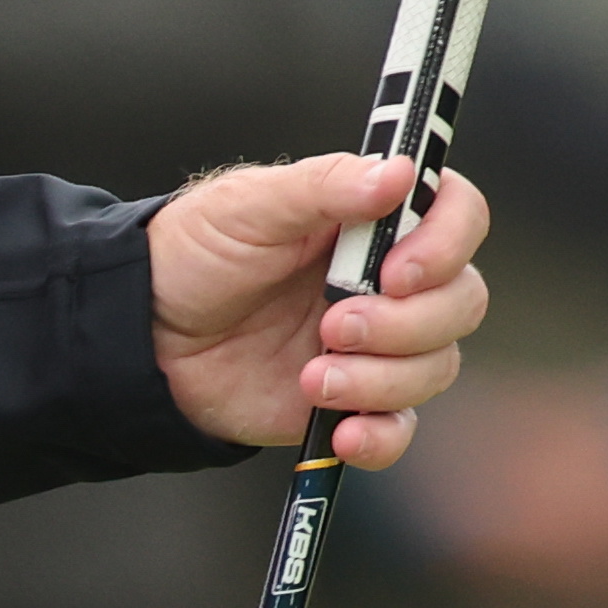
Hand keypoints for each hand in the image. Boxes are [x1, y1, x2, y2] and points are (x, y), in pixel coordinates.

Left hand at [150, 154, 495, 465]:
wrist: (145, 338)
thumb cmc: (196, 253)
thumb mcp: (251, 206)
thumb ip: (325, 186)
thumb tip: (401, 171)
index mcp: (375, 217)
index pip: (459, 215)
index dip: (446, 244)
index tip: (396, 271)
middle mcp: (390, 278)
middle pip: (462, 299)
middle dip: (407, 323)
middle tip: (333, 326)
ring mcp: (378, 342)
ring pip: (438, 365)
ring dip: (382, 378)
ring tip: (310, 376)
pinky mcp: (354, 400)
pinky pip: (402, 428)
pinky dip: (382, 435)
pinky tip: (340, 430)